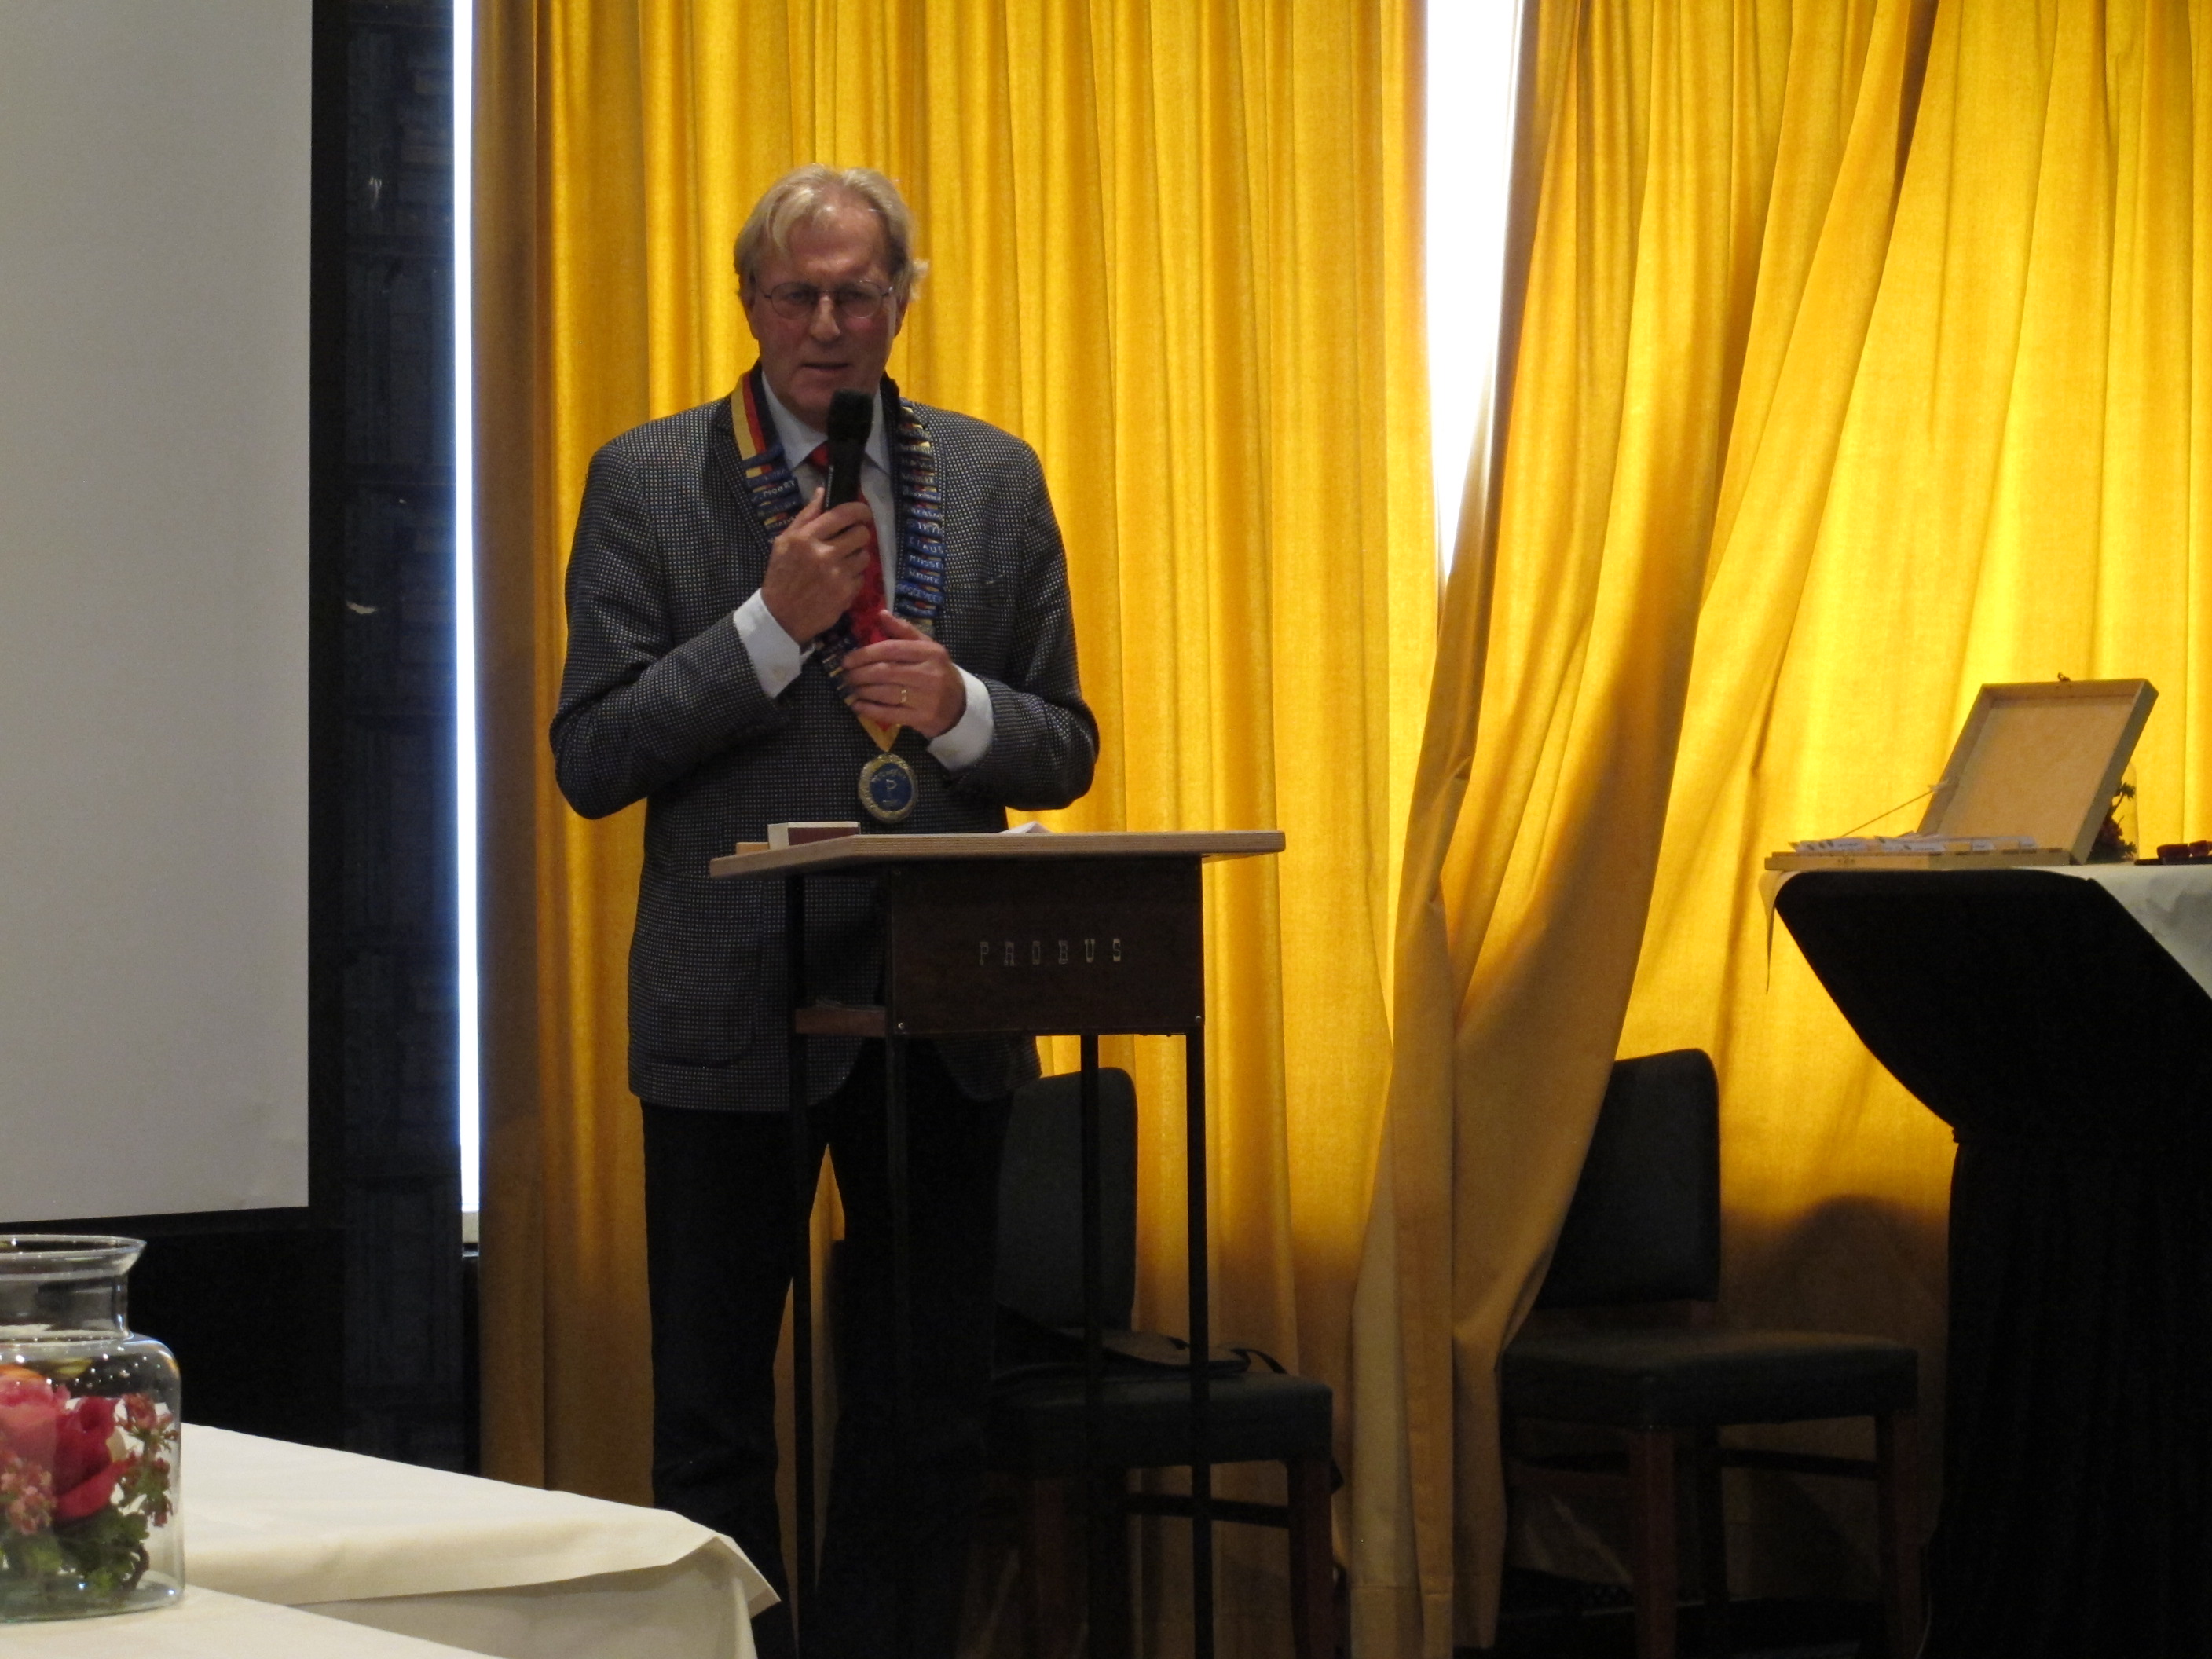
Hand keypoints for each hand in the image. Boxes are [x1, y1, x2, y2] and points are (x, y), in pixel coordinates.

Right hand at [759, 489, 877, 642]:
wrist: (781, 616)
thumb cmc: (781, 575)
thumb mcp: (784, 542)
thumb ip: (806, 516)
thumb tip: (823, 492)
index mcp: (807, 537)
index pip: (844, 514)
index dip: (860, 510)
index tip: (863, 513)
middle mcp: (824, 553)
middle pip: (862, 534)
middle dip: (859, 535)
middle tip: (850, 541)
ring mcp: (837, 575)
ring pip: (864, 556)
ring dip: (857, 558)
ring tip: (842, 563)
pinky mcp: (846, 593)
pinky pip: (861, 578)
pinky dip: (853, 578)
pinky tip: (839, 582)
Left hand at [839, 613, 966, 737]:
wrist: (960, 705)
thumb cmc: (937, 672)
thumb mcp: (927, 648)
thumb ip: (904, 631)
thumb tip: (881, 614)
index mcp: (929, 652)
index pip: (891, 649)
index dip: (865, 654)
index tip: (847, 659)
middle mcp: (929, 674)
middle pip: (885, 671)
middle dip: (860, 674)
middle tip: (846, 676)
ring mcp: (927, 698)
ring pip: (886, 693)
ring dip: (863, 691)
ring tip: (852, 689)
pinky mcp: (922, 718)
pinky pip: (890, 713)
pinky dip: (870, 710)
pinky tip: (858, 707)